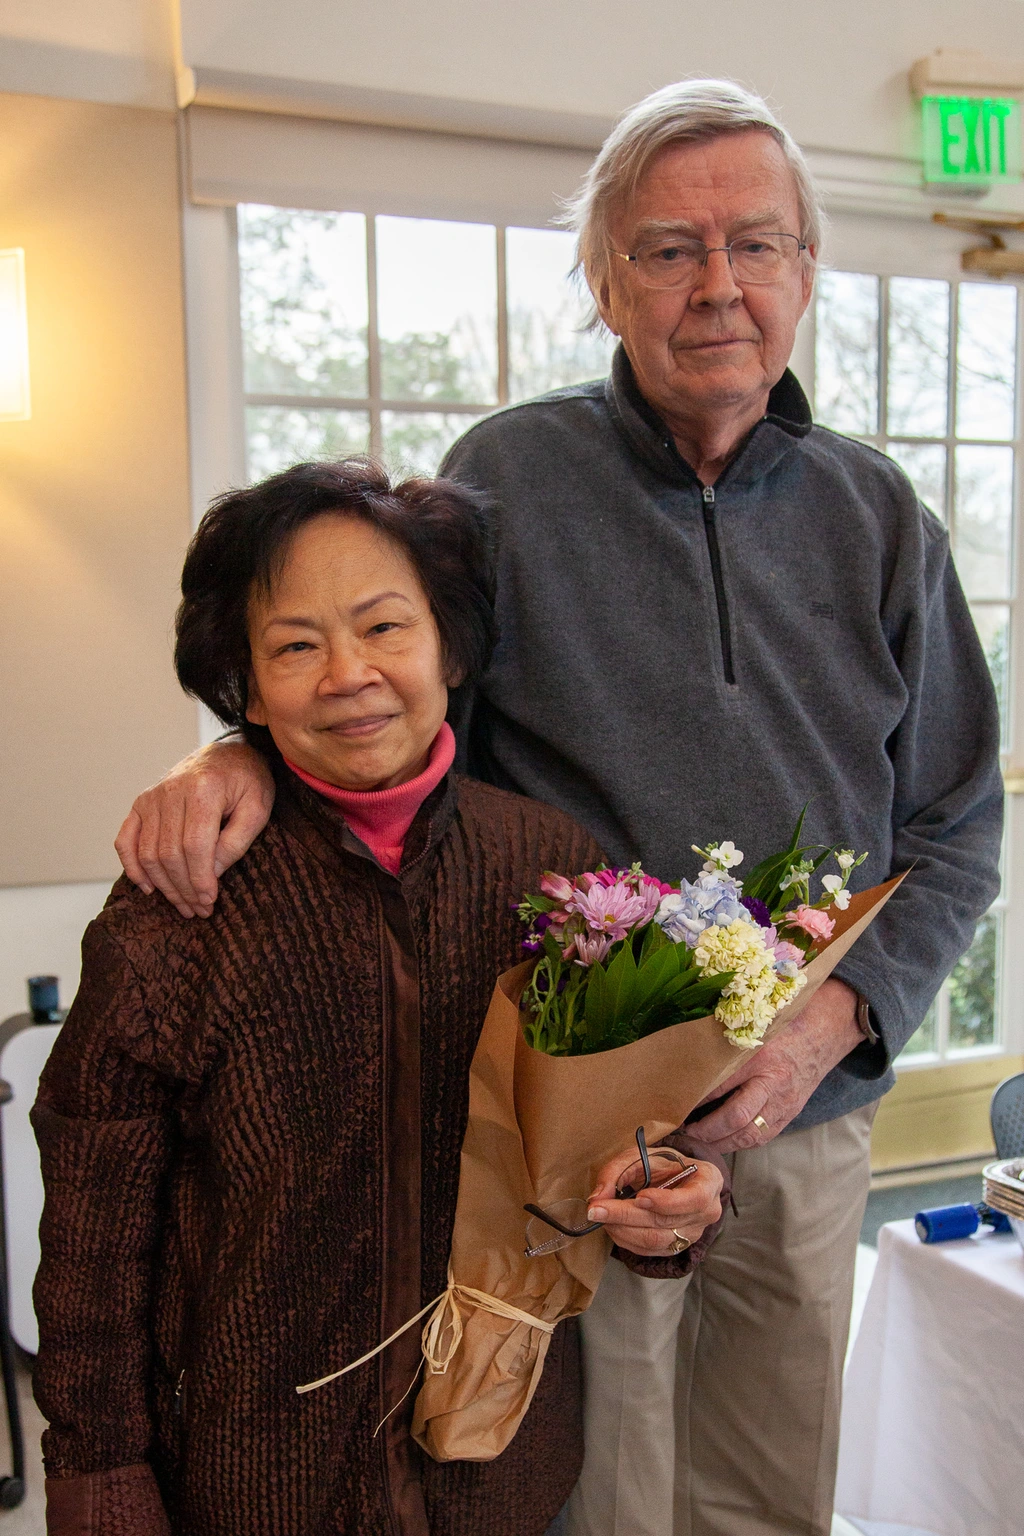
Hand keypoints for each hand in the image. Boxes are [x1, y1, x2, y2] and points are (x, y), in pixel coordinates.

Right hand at [114, 740, 275, 917]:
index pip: (194, 845)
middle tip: (200, 910)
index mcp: (203, 789)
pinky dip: (133, 867)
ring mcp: (152, 796)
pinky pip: (126, 839)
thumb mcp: (258, 808)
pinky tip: (149, 888)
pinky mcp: (141, 803)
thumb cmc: (248, 781)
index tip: (209, 901)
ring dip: (164, 886)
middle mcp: (171, 791)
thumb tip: (211, 874)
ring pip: (148, 853)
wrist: (229, 753)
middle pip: (169, 853)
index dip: (199, 879)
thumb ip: (236, 841)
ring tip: (184, 905)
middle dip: (184, 888)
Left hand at [585, 1147, 723, 1257]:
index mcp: (709, 1182)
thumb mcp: (641, 1155)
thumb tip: (598, 1196)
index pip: (694, 1199)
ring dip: (622, 1230)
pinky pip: (649, 1251)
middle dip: (627, 1215)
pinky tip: (611, 1226)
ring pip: (655, 1240)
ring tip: (600, 1216)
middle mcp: (707, 1213)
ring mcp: (693, 1234)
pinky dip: (626, 1240)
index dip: (666, 1202)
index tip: (640, 1196)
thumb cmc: (663, 1164)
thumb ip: (617, 1171)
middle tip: (596, 1209)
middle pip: (666, 1222)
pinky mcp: (676, 1248)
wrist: (675, 1178)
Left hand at [691, 978, 861, 1152]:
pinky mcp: (789, 1115)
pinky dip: (739, 1143)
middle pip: (737, 1116)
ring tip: (697, 1141)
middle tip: (684, 1130)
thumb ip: (726, 1043)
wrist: (822, 1035)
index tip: (675, 1101)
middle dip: (707, 1129)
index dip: (697, 1096)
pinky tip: (721, 1142)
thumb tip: (687, 1056)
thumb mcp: (754, 1028)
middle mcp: (774, 1081)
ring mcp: (784, 1102)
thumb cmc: (781, 1027)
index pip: (723, 1082)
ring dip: (720, 1143)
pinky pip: (762, 1137)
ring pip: (750, 1134)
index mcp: (761, 1054)